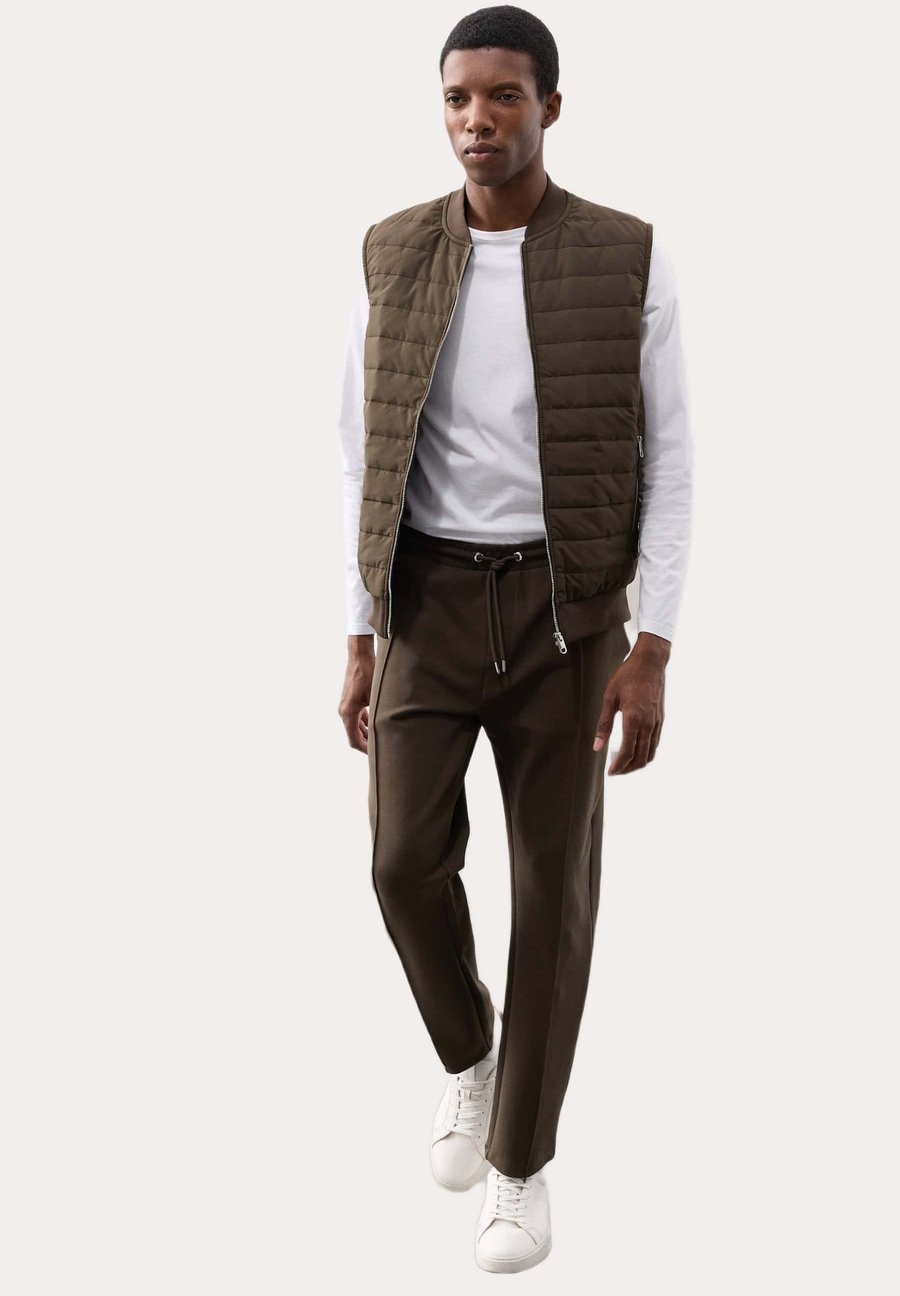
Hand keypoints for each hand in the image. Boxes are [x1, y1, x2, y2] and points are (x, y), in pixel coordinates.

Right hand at [338, 635, 375, 753]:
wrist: (360, 655)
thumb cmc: (369, 673)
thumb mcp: (377, 697)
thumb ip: (378, 716)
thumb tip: (388, 732)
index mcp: (348, 713)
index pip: (354, 740)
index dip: (365, 750)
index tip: (377, 755)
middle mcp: (343, 711)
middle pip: (354, 736)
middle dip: (367, 744)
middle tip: (383, 750)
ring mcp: (345, 706)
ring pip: (355, 727)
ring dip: (366, 735)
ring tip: (382, 740)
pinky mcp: (349, 701)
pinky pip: (356, 718)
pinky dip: (364, 724)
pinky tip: (376, 726)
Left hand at [592, 631, 668, 773]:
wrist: (650, 662)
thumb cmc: (628, 675)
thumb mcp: (609, 697)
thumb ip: (604, 724)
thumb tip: (597, 746)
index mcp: (634, 719)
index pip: (627, 752)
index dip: (618, 766)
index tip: (610, 772)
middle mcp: (648, 724)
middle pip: (641, 758)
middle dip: (627, 769)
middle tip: (615, 771)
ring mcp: (657, 722)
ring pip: (651, 753)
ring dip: (638, 763)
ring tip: (625, 764)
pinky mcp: (661, 719)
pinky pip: (655, 742)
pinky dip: (647, 752)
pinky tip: (637, 750)